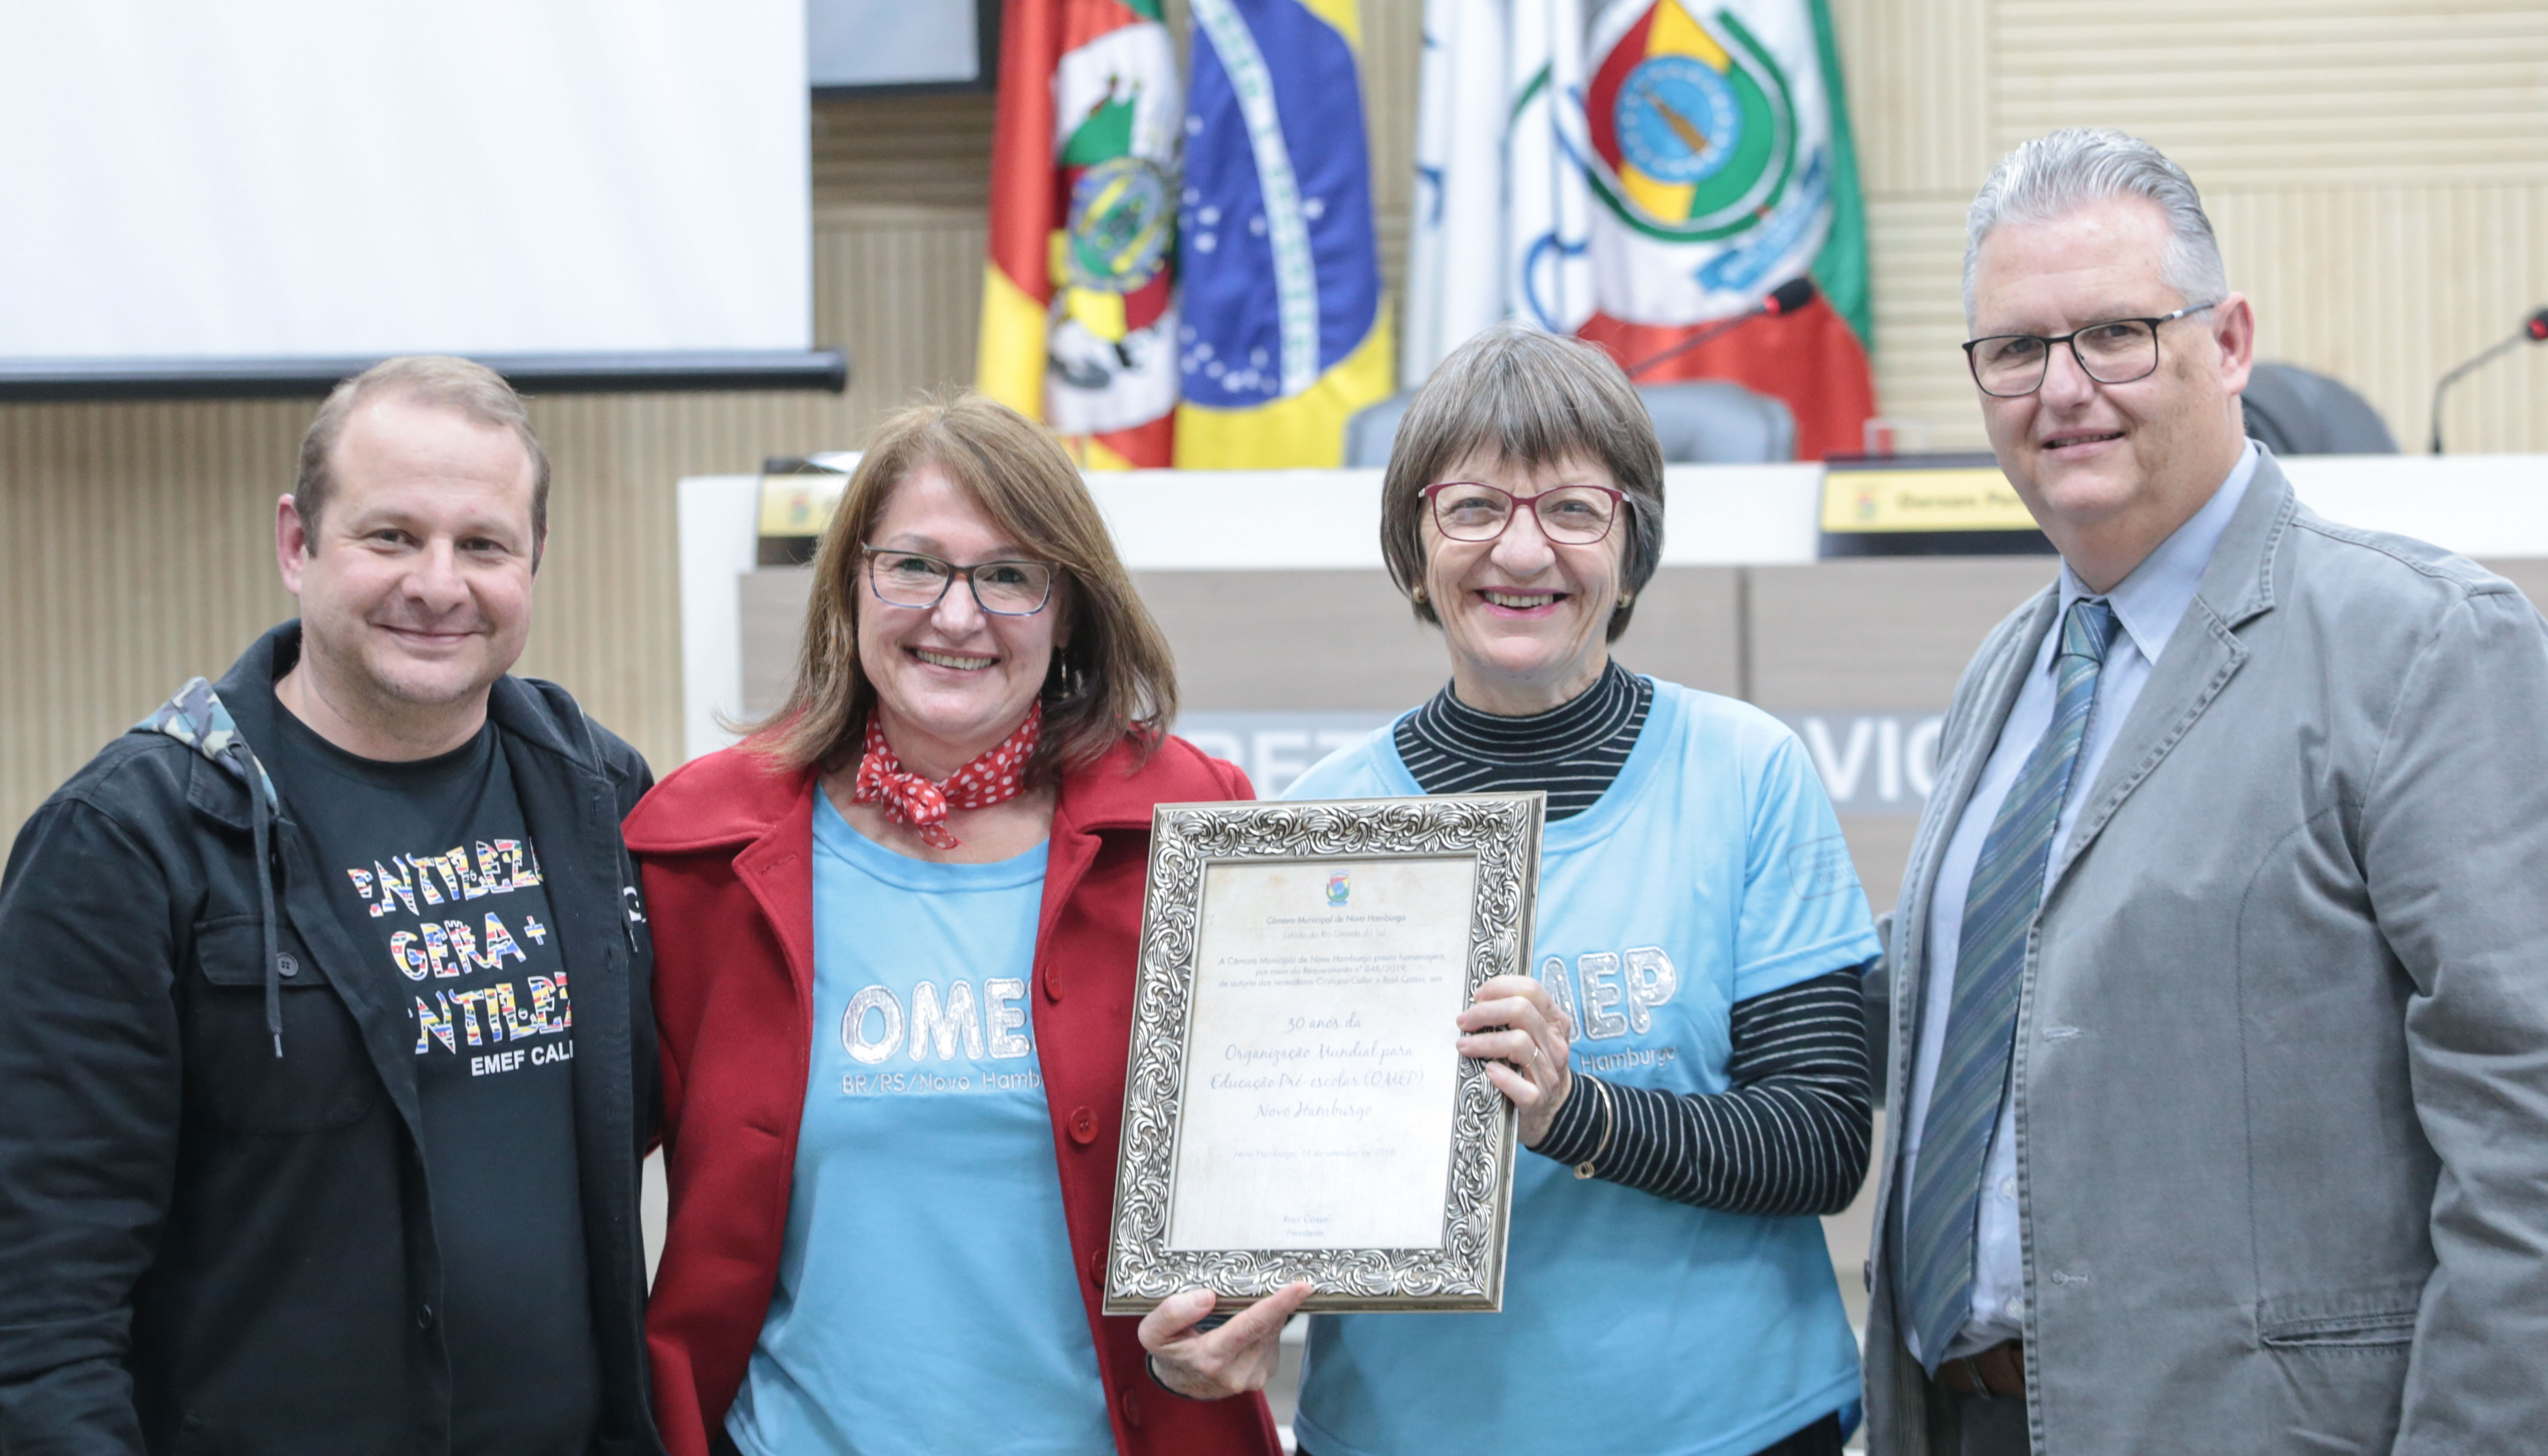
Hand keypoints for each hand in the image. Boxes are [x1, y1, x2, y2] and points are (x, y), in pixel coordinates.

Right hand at [1137, 1280, 1313, 1399]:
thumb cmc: (1168, 1351)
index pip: (1250, 1326)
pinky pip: (1271, 1341)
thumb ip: (1172, 1313)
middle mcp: (1237, 1373)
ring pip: (1272, 1333)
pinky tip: (1251, 1321)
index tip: (1301, 1287)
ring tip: (1252, 1302)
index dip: (1278, 1304)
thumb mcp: (1153, 1332)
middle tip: (1288, 1279)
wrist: (1178, 1382)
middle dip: (1280, 1302)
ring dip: (1270, 1313)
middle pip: (1268, 1326)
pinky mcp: (1262, 1375)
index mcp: (1211, 1359)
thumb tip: (1206, 1296)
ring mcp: (1252, 1377)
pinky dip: (1266, 1326)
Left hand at [1457, 973, 1572, 1146]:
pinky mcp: (1538, 1099)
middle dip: (1485, 1012)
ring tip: (1463, 1045)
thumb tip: (1476, 1000)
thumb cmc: (1532, 1065)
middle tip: (1463, 1021)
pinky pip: (1521, 1086)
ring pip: (1519, 1043)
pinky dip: (1502, 1077)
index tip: (1477, 996)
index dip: (1500, 987)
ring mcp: (1549, 1072)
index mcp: (1554, 1022)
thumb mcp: (1533, 1035)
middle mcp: (1555, 1044)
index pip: (1532, 990)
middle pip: (1522, 1011)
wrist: (1553, 1109)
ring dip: (1485, 1042)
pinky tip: (1488, 1072)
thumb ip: (1514, 1016)